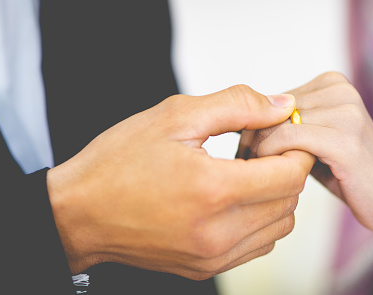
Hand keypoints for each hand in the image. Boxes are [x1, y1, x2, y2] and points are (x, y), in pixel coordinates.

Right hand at [46, 85, 315, 279]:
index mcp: (213, 190)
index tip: (276, 135)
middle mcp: (219, 232)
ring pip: (280, 226)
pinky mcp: (206, 268)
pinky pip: (258, 245)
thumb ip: (237, 106)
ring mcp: (213, 256)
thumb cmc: (119, 162)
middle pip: (290, 200)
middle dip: (285, 170)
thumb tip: (283, 105)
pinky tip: (233, 199)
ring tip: (243, 175)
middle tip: (256, 150)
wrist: (78, 213)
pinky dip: (259, 220)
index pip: (291, 175)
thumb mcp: (175, 116)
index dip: (294, 149)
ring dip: (274, 196)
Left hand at [239, 72, 372, 237]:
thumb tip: (241, 127)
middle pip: (269, 110)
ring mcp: (345, 112)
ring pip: (274, 123)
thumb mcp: (317, 140)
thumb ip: (288, 127)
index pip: (271, 100)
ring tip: (257, 173)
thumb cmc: (352, 172)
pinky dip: (271, 156)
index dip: (252, 127)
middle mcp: (339, 90)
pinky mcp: (345, 139)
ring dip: (259, 151)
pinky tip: (273, 174)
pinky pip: (288, 137)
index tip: (244, 153)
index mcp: (331, 83)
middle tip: (244, 166)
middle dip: (251, 140)